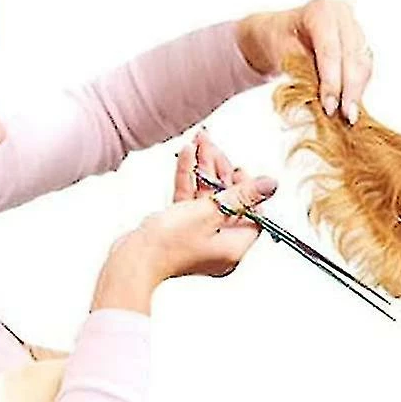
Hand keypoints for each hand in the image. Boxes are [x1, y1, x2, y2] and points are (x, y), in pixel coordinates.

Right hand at [92, 133, 276, 312]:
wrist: (130, 261)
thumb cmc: (168, 245)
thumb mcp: (211, 213)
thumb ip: (242, 196)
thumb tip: (270, 185)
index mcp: (234, 247)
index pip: (251, 212)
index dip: (246, 188)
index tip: (238, 169)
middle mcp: (219, 244)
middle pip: (227, 201)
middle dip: (219, 170)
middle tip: (213, 145)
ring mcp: (198, 238)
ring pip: (206, 198)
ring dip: (202, 169)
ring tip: (200, 141)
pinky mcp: (179, 232)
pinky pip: (189, 202)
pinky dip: (188, 180)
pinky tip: (187, 156)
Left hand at [236, 0, 372, 123]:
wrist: (278, 32)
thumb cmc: (276, 39)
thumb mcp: (280, 52)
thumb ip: (304, 70)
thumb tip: (323, 97)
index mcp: (321, 9)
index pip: (330, 49)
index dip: (331, 80)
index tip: (329, 107)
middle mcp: (344, 14)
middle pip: (353, 56)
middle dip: (350, 90)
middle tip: (346, 116)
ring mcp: (355, 27)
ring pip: (363, 64)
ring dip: (357, 92)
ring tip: (350, 116)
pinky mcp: (361, 44)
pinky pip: (364, 69)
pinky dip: (359, 88)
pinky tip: (351, 105)